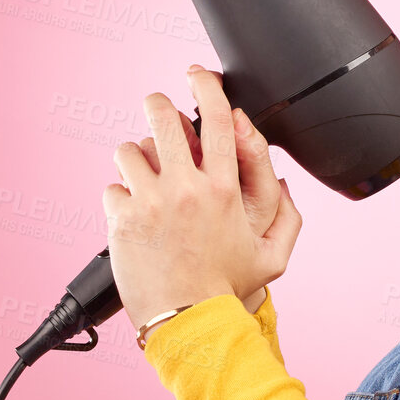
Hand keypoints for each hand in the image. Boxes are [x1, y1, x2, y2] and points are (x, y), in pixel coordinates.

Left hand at [104, 65, 300, 335]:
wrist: (189, 323)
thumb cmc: (227, 292)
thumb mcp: (272, 257)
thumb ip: (287, 218)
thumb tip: (283, 185)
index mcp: (224, 190)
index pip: (216, 119)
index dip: (206, 86)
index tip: (197, 75)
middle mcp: (186, 188)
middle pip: (162, 118)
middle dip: (157, 105)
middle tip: (157, 110)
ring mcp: (150, 202)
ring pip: (128, 149)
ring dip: (135, 157)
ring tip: (143, 176)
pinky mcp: (122, 220)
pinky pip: (112, 188)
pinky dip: (120, 198)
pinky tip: (133, 217)